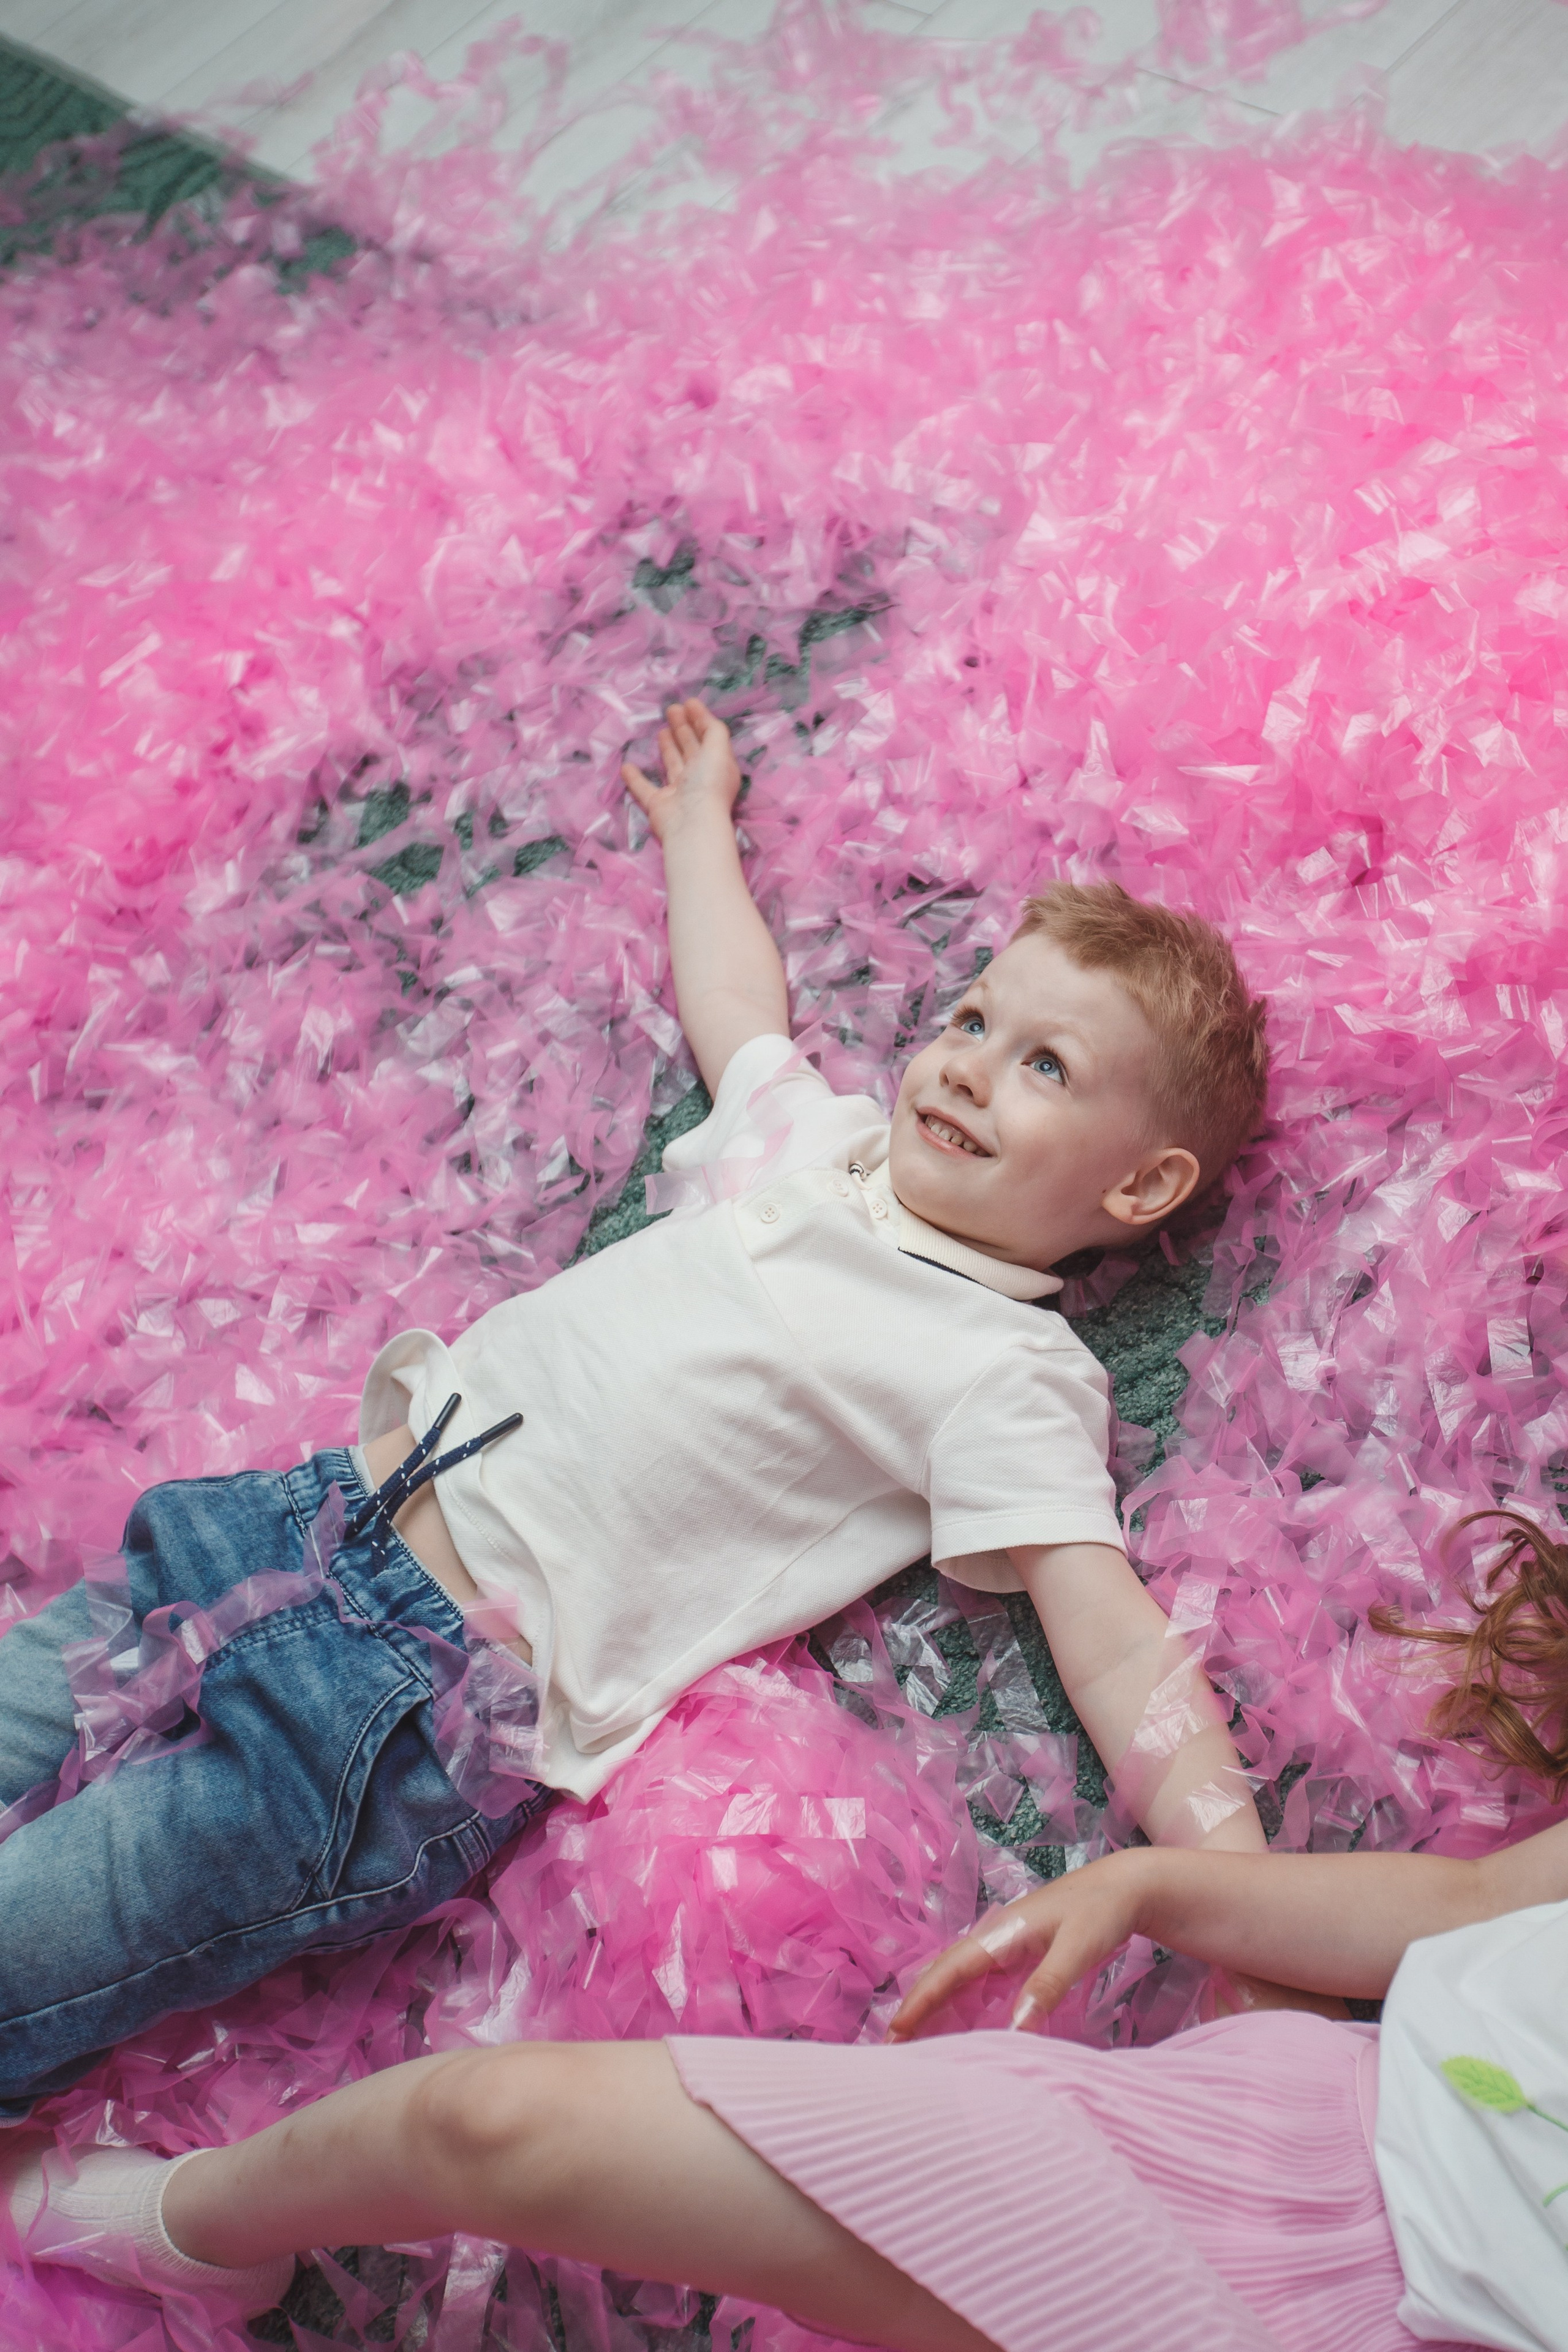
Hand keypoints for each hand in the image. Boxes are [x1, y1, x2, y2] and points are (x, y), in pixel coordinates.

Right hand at [623, 699, 740, 843]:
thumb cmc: (707, 782)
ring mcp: (679, 793)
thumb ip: (713, 729)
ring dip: (667, 748)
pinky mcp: (659, 805)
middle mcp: (699, 779)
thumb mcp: (718, 748)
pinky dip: (636, 778)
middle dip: (683, 729)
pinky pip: (645, 788)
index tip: (687, 703)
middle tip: (671, 710)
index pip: (708, 739)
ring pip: (672, 765)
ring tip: (661, 731)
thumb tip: (700, 713)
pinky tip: (627, 766)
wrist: (692, 822)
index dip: (700, 720)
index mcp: (716, 766)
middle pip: (691, 749)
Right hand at [888, 1850, 1149, 2041]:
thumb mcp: (1078, 1947)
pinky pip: (981, 1987)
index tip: (894, 2033)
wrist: (1127, 1887)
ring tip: (916, 2046)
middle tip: (891, 2050)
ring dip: (936, 2010)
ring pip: (960, 1983)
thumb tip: (1016, 2030)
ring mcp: (1006, 1949)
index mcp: (1000, 1933)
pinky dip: (963, 2008)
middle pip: (944, 1976)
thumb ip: (1048, 1984)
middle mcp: (995, 1940)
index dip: (919, 2002)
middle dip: (916, 2009)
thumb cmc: (1101, 1911)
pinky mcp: (1020, 1957)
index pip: (948, 1971)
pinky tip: (961, 2030)